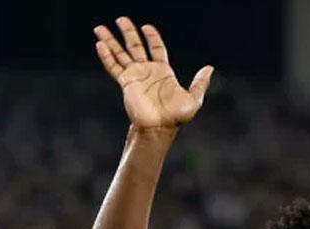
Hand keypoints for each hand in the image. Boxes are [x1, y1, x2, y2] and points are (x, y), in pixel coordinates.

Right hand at [94, 18, 213, 131]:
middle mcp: (147, 71)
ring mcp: (135, 76)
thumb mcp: (193, 98)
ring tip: (100, 28)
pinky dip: (107, 56)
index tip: (146, 27)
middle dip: (128, 32)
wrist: (159, 128)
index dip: (152, 37)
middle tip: (121, 19)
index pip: (156, 48)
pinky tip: (100, 45)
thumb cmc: (176, 116)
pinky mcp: (126, 83)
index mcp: (163, 71)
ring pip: (121, 54)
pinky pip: (114, 67)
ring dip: (111, 41)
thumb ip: (200, 82)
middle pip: (135, 46)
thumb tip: (210, 67)